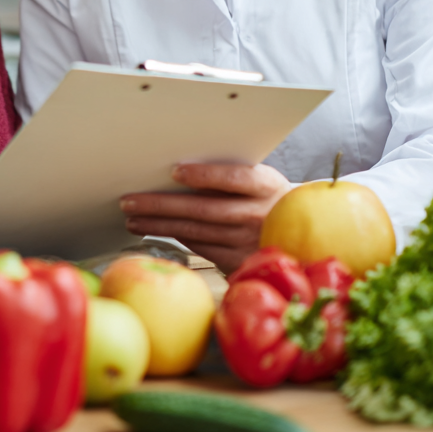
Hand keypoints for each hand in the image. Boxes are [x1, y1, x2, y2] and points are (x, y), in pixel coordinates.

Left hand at [119, 162, 291, 274]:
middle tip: (130, 201)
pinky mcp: (241, 263)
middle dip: (161, 205)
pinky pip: (202, 249)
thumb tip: (178, 168)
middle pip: (204, 209)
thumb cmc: (267, 197)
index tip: (174, 170)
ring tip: (133, 218)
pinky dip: (177, 239)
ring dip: (160, 225)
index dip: (204, 175)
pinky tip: (156, 231)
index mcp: (266, 185)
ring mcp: (250, 242)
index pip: (233, 178)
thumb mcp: (260, 179)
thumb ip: (229, 174)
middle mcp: (259, 214)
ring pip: (197, 232)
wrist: (302, 233)